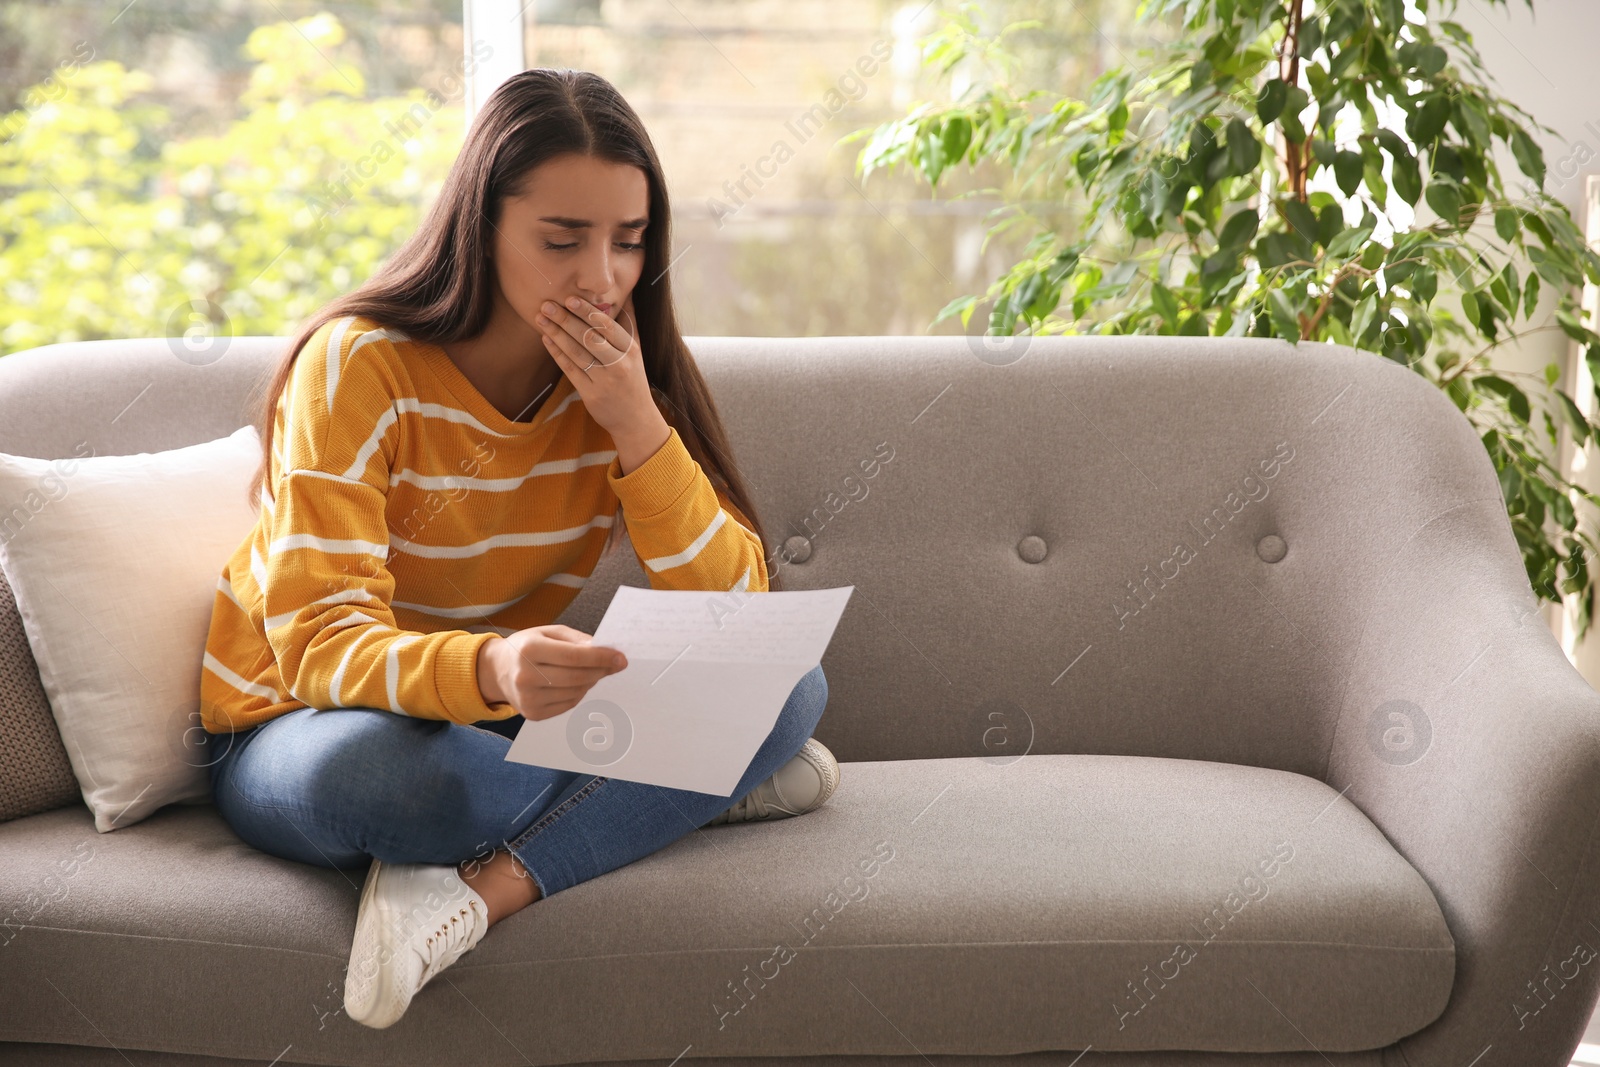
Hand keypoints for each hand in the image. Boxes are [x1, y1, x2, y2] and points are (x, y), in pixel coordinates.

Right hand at [477, 625, 627, 721]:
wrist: (497, 670)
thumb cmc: (528, 647)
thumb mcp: (548, 632)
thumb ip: (577, 640)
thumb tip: (605, 650)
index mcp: (529, 649)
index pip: (574, 656)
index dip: (601, 657)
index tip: (621, 658)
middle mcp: (526, 676)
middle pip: (577, 677)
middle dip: (601, 670)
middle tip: (615, 664)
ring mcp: (528, 698)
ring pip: (576, 692)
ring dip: (591, 681)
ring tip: (593, 670)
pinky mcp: (532, 714)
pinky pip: (569, 704)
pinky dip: (579, 693)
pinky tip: (577, 683)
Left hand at [534, 293, 661, 444]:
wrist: (635, 419)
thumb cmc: (633, 379)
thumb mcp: (637, 351)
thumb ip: (630, 323)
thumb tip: (626, 293)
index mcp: (630, 351)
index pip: (607, 327)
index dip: (587, 312)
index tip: (570, 298)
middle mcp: (619, 365)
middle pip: (589, 338)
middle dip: (566, 320)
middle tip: (547, 304)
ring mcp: (604, 381)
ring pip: (577, 353)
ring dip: (557, 334)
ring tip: (541, 318)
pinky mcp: (591, 395)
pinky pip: (570, 370)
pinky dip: (557, 353)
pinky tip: (546, 339)